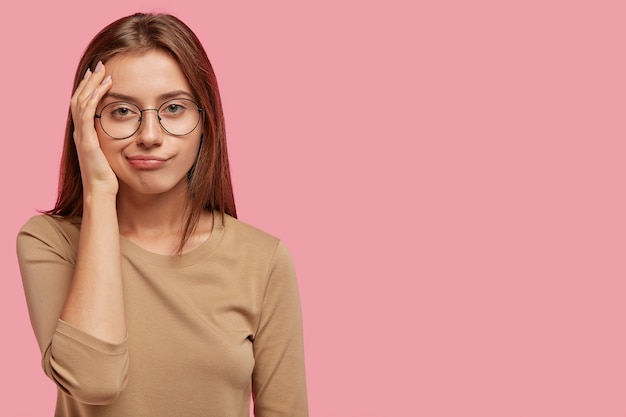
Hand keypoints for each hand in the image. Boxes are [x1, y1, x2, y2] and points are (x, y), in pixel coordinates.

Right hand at [70, 61, 117, 196]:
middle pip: (79, 97)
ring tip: (103, 70)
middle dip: (90, 80)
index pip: (83, 104)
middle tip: (100, 65)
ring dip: (93, 84)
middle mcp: (80, 132)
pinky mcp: (86, 140)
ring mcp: (81, 135)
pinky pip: (88, 113)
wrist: (101, 192)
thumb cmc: (109, 177)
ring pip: (82, 101)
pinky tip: (105, 87)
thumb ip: (115, 142)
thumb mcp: (113, 154)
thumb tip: (131, 135)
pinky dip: (95, 97)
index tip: (100, 75)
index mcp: (85, 134)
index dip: (90, 88)